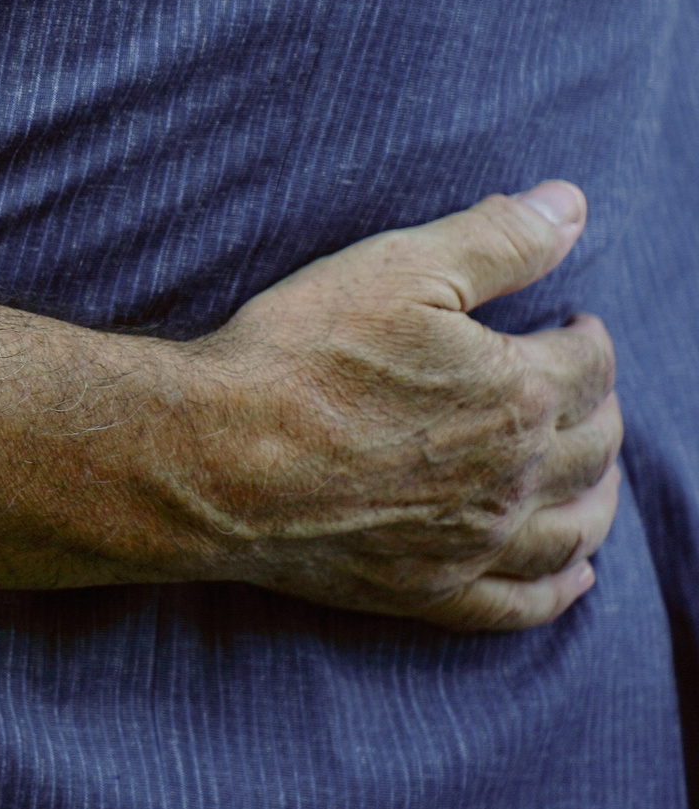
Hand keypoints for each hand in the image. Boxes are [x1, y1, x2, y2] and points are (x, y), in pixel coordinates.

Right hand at [0, 182, 618, 633]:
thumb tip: (571, 205)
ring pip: (575, 526)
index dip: (585, 335)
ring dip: (598, 495)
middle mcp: (513, 476)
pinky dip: (560, 589)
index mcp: (518, 391)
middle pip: (595, 443)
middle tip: (576, 386)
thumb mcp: (395, 268)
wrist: (210, 457)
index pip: (590, 362)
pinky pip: (522, 602)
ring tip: (592, 471)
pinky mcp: (428, 590)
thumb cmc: (295, 355)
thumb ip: (495, 239)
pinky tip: (575, 574)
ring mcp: (472, 542)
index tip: (570, 323)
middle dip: (598, 407)